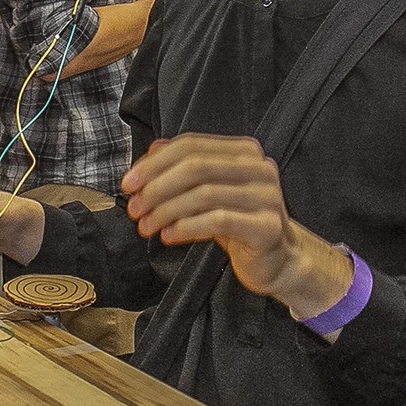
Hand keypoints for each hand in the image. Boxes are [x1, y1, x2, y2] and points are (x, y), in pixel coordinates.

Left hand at [121, 134, 352, 319]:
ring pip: (203, 194)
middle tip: (134, 208)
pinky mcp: (267, 226)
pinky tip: (169, 236)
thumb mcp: (208, 191)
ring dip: (166, 211)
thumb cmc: (238, 223)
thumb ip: (184, 168)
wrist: (276, 260)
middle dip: (156, 188)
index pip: (191, 146)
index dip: (154, 163)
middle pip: (195, 167)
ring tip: (147, 226)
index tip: (129, 184)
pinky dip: (187, 227)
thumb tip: (151, 151)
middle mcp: (258, 167)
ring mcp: (267, 196)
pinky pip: (218, 220)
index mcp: (244, 151)